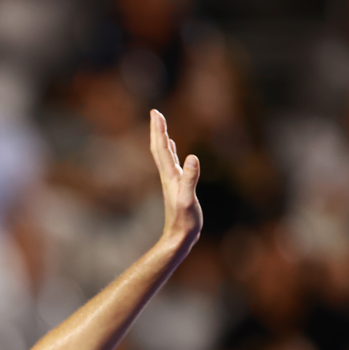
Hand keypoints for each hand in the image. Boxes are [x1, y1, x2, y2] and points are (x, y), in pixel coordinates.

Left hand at [150, 109, 201, 248]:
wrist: (179, 238)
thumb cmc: (184, 221)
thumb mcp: (188, 200)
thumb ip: (190, 179)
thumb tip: (193, 157)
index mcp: (170, 176)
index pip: (161, 148)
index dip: (159, 130)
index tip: (155, 112)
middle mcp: (168, 176)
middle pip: (159, 148)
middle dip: (158, 130)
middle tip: (155, 112)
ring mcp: (172, 181)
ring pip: (164, 155)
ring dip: (163, 138)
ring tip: (161, 125)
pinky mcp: (177, 187)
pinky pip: (172, 163)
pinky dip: (171, 152)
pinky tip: (173, 149)